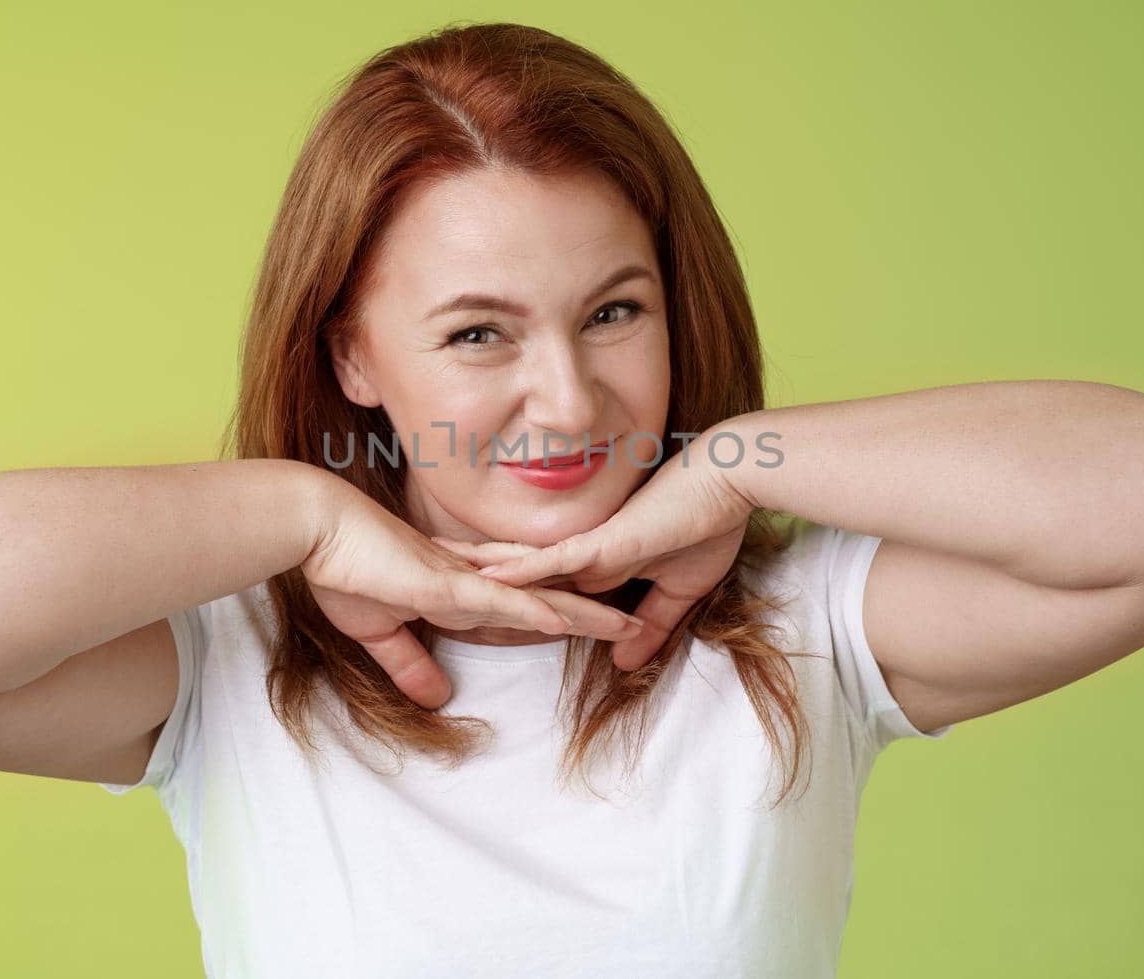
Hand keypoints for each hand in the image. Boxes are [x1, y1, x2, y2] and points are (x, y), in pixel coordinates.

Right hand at [300, 480, 644, 707]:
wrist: (316, 530)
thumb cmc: (343, 570)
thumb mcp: (380, 633)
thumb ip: (411, 662)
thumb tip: (438, 697)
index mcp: (458, 588)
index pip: (521, 606)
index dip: (560, 615)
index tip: (596, 624)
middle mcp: (472, 580)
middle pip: (546, 597)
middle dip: (592, 612)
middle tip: (637, 625)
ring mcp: (463, 579)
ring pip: (537, 597)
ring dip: (582, 613)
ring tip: (626, 625)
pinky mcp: (445, 583)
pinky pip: (499, 599)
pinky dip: (532, 610)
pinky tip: (565, 620)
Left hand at [432, 445, 755, 670]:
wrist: (733, 481)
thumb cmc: (710, 524)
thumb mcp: (679, 588)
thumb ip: (651, 624)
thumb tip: (624, 661)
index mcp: (595, 559)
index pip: (538, 585)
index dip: (497, 595)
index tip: (454, 599)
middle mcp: (581, 551)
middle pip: (512, 571)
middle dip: (464, 579)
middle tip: (411, 581)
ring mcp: (587, 545)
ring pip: (519, 566)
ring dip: (474, 575)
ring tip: (423, 580)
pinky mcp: (601, 543)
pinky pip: (551, 563)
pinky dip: (519, 576)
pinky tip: (481, 583)